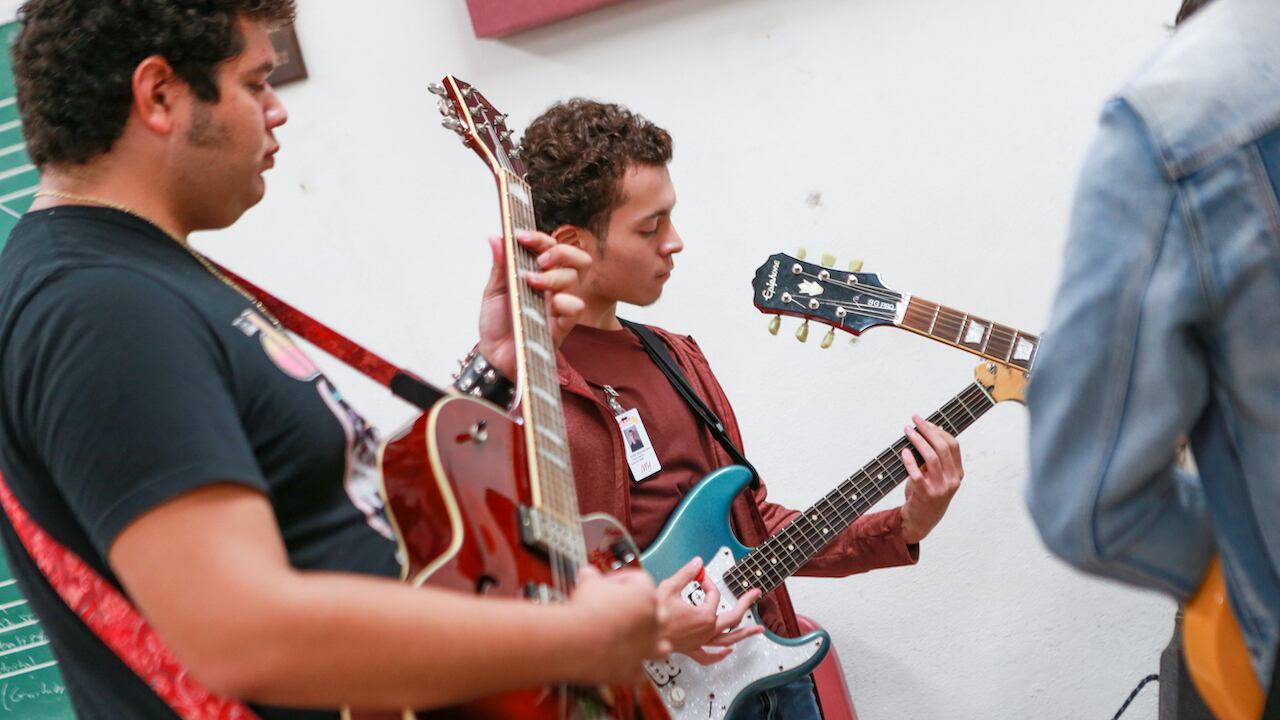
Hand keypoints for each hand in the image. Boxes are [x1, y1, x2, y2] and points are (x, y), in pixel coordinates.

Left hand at [476, 231, 589, 378]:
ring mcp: (559, 306)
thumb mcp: (494, 291)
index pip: (550, 248)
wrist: (493, 355)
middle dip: (559, 251)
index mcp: (538, 274)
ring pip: (574, 279)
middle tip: (539, 259)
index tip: (520, 236)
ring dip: (554, 275)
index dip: (539, 238)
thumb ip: (500, 265)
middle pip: (575, 259)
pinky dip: (564, 302)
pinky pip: (575, 309)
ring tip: (532, 281)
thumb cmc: (497, 325)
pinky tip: (550, 304)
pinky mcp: (561, 326)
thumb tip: (496, 237)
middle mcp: (553, 288)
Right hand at [567, 566, 668, 685]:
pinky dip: (632, 667)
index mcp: (645, 595)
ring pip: (661, 646)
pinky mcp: (635, 669)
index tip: (609, 585)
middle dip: (641, 611)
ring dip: (650, 643)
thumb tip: (587, 573)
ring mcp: (647, 647)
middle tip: (622, 610)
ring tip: (635, 641)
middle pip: (657, 612)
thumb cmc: (585, 611)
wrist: (576, 641)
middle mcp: (652, 621)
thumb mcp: (588, 584)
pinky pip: (640, 671)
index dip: (622, 581)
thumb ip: (591, 577)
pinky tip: (622, 662)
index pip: (641, 581)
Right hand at [655, 557, 761, 664]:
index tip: (698, 576)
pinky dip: (720, 655)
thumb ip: (686, 574)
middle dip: (746, 603)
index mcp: (704, 615)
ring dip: (744, 633)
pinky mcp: (691, 650)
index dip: (707, 582)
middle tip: (755, 594)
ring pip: (727, 639)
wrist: (643, 636)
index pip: (713, 594)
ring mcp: (700, 642)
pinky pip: (708, 656)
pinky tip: (727, 652)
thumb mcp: (670, 587)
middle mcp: (706, 630)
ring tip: (758, 630)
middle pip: (733, 617)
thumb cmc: (655, 615)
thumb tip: (698, 563)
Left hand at [899, 414, 963, 543]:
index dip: (939, 431)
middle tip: (915, 420)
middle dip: (928, 431)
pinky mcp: (925, 494)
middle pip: (943, 448)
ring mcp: (940, 488)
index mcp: (957, 473)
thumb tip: (928, 432)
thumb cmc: (926, 494)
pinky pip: (916, 474)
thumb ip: (935, 459)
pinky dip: (910, 461)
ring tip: (907, 431)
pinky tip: (904, 452)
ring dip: (918, 441)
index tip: (926, 421)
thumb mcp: (937, 477)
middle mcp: (952, 480)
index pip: (953, 445)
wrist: (920, 521)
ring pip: (932, 458)